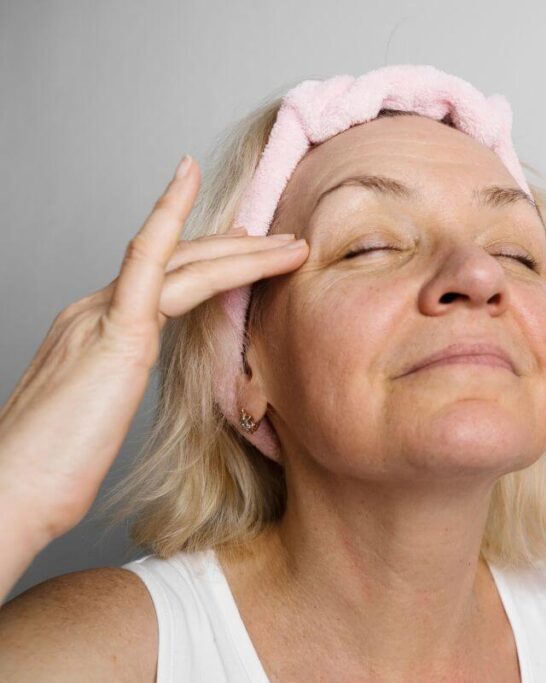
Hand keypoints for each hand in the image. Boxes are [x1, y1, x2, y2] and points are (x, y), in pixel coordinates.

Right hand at [0, 155, 309, 548]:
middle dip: (238, 250)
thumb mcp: (98, 419)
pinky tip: (214, 209)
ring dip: (245, 251)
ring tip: (292, 244)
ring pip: (184, 264)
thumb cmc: (53, 469)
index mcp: (96, 331)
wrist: (10, 492)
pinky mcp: (114, 333)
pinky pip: (150, 263)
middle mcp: (95, 311)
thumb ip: (121, 388)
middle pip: (179, 264)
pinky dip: (178, 222)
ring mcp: (101, 315)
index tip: (241, 241)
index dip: (204, 256)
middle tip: (285, 241)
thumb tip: (137, 389)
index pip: (160, 279)